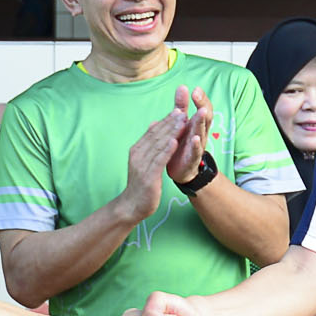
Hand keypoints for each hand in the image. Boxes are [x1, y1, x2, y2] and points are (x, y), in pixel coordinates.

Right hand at [116, 109, 191, 223]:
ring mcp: (142, 165)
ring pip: (159, 145)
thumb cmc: (141, 184)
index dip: (166, 120)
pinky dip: (167, 150)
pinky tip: (175, 142)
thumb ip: (149, 143)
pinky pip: (159, 160)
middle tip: (183, 111)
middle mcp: (138, 155)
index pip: (153, 131)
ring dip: (171, 132)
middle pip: (156, 135)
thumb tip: (154, 124)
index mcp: (137, 150)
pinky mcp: (148, 176)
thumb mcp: (144, 161)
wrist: (132, 205)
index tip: (178, 110)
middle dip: (170, 123)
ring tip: (183, 121)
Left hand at [165, 85, 213, 185]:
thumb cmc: (182, 142)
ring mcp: (198, 146)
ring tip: (201, 112)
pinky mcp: (193, 159)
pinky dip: (196, 145)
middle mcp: (200, 133)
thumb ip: (182, 106)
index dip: (201, 99)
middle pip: (205, 118)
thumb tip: (182, 86)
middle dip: (202, 106)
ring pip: (201, 132)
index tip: (195, 89)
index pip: (203, 108)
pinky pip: (196, 151)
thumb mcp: (182, 122)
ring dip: (201, 122)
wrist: (181, 169)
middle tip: (198, 96)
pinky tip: (195, 138)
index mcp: (197, 124)